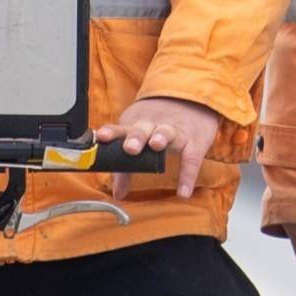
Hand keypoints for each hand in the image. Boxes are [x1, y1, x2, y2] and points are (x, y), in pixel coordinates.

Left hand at [95, 95, 227, 197]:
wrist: (192, 101)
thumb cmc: (159, 124)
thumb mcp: (140, 138)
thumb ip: (126, 167)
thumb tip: (117, 194)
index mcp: (136, 125)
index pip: (120, 129)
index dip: (111, 132)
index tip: (101, 137)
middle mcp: (153, 126)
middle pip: (143, 127)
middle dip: (136, 136)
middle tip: (130, 147)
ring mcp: (175, 131)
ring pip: (167, 132)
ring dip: (161, 137)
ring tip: (156, 145)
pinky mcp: (194, 140)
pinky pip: (191, 158)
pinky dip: (188, 176)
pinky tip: (183, 192)